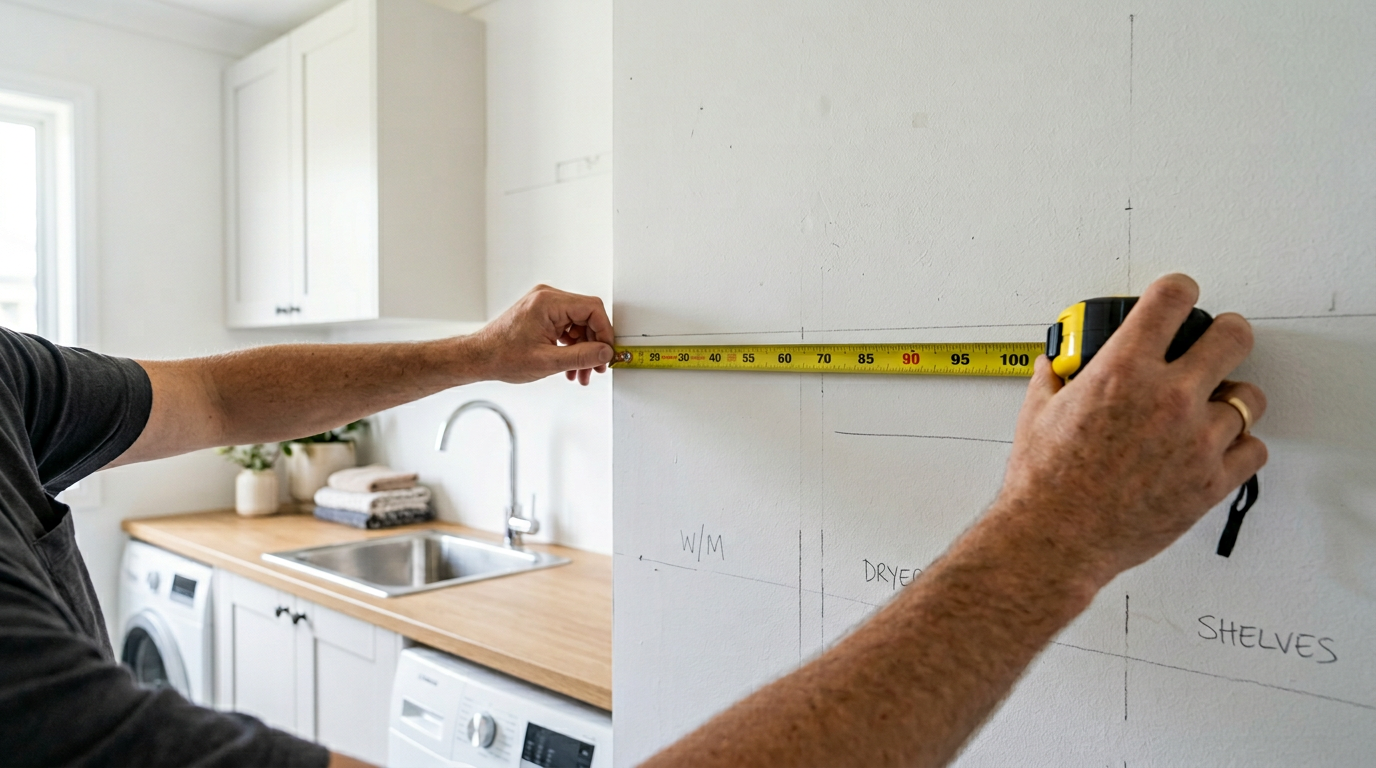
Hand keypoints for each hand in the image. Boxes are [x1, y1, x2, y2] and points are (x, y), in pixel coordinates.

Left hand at [469, 285, 614, 384]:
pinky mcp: (542, 314)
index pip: (592, 309)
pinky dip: (571, 346)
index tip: (606, 352)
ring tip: (580, 372)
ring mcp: (544, 305)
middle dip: (593, 345)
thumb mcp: (548, 361)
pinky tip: (570, 365)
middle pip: (587, 317)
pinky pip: (566, 327)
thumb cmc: (502, 356)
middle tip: (595, 367)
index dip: (604, 332)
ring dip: (582, 349)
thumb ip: (581, 356)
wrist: (480, 358)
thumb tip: (605, 352)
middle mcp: (547, 298)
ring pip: (578, 324)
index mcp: (548, 302)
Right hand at [994, 273, 1267, 582]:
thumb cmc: (1045, 482)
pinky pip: (1253, 449)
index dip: (1179, 290)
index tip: (1180, 295)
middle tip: (1216, 343)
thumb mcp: (1038, 411)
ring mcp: (1196, 440)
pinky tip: (1212, 447)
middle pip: (1233, 337)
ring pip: (1249, 398)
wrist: (1056, 538)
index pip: (1173, 299)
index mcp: (1123, 370)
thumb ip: (1056, 376)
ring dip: (1230, 398)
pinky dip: (1237, 446)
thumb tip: (1058, 362)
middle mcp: (1168, 398)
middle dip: (1226, 333)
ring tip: (1208, 408)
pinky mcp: (1211, 481)